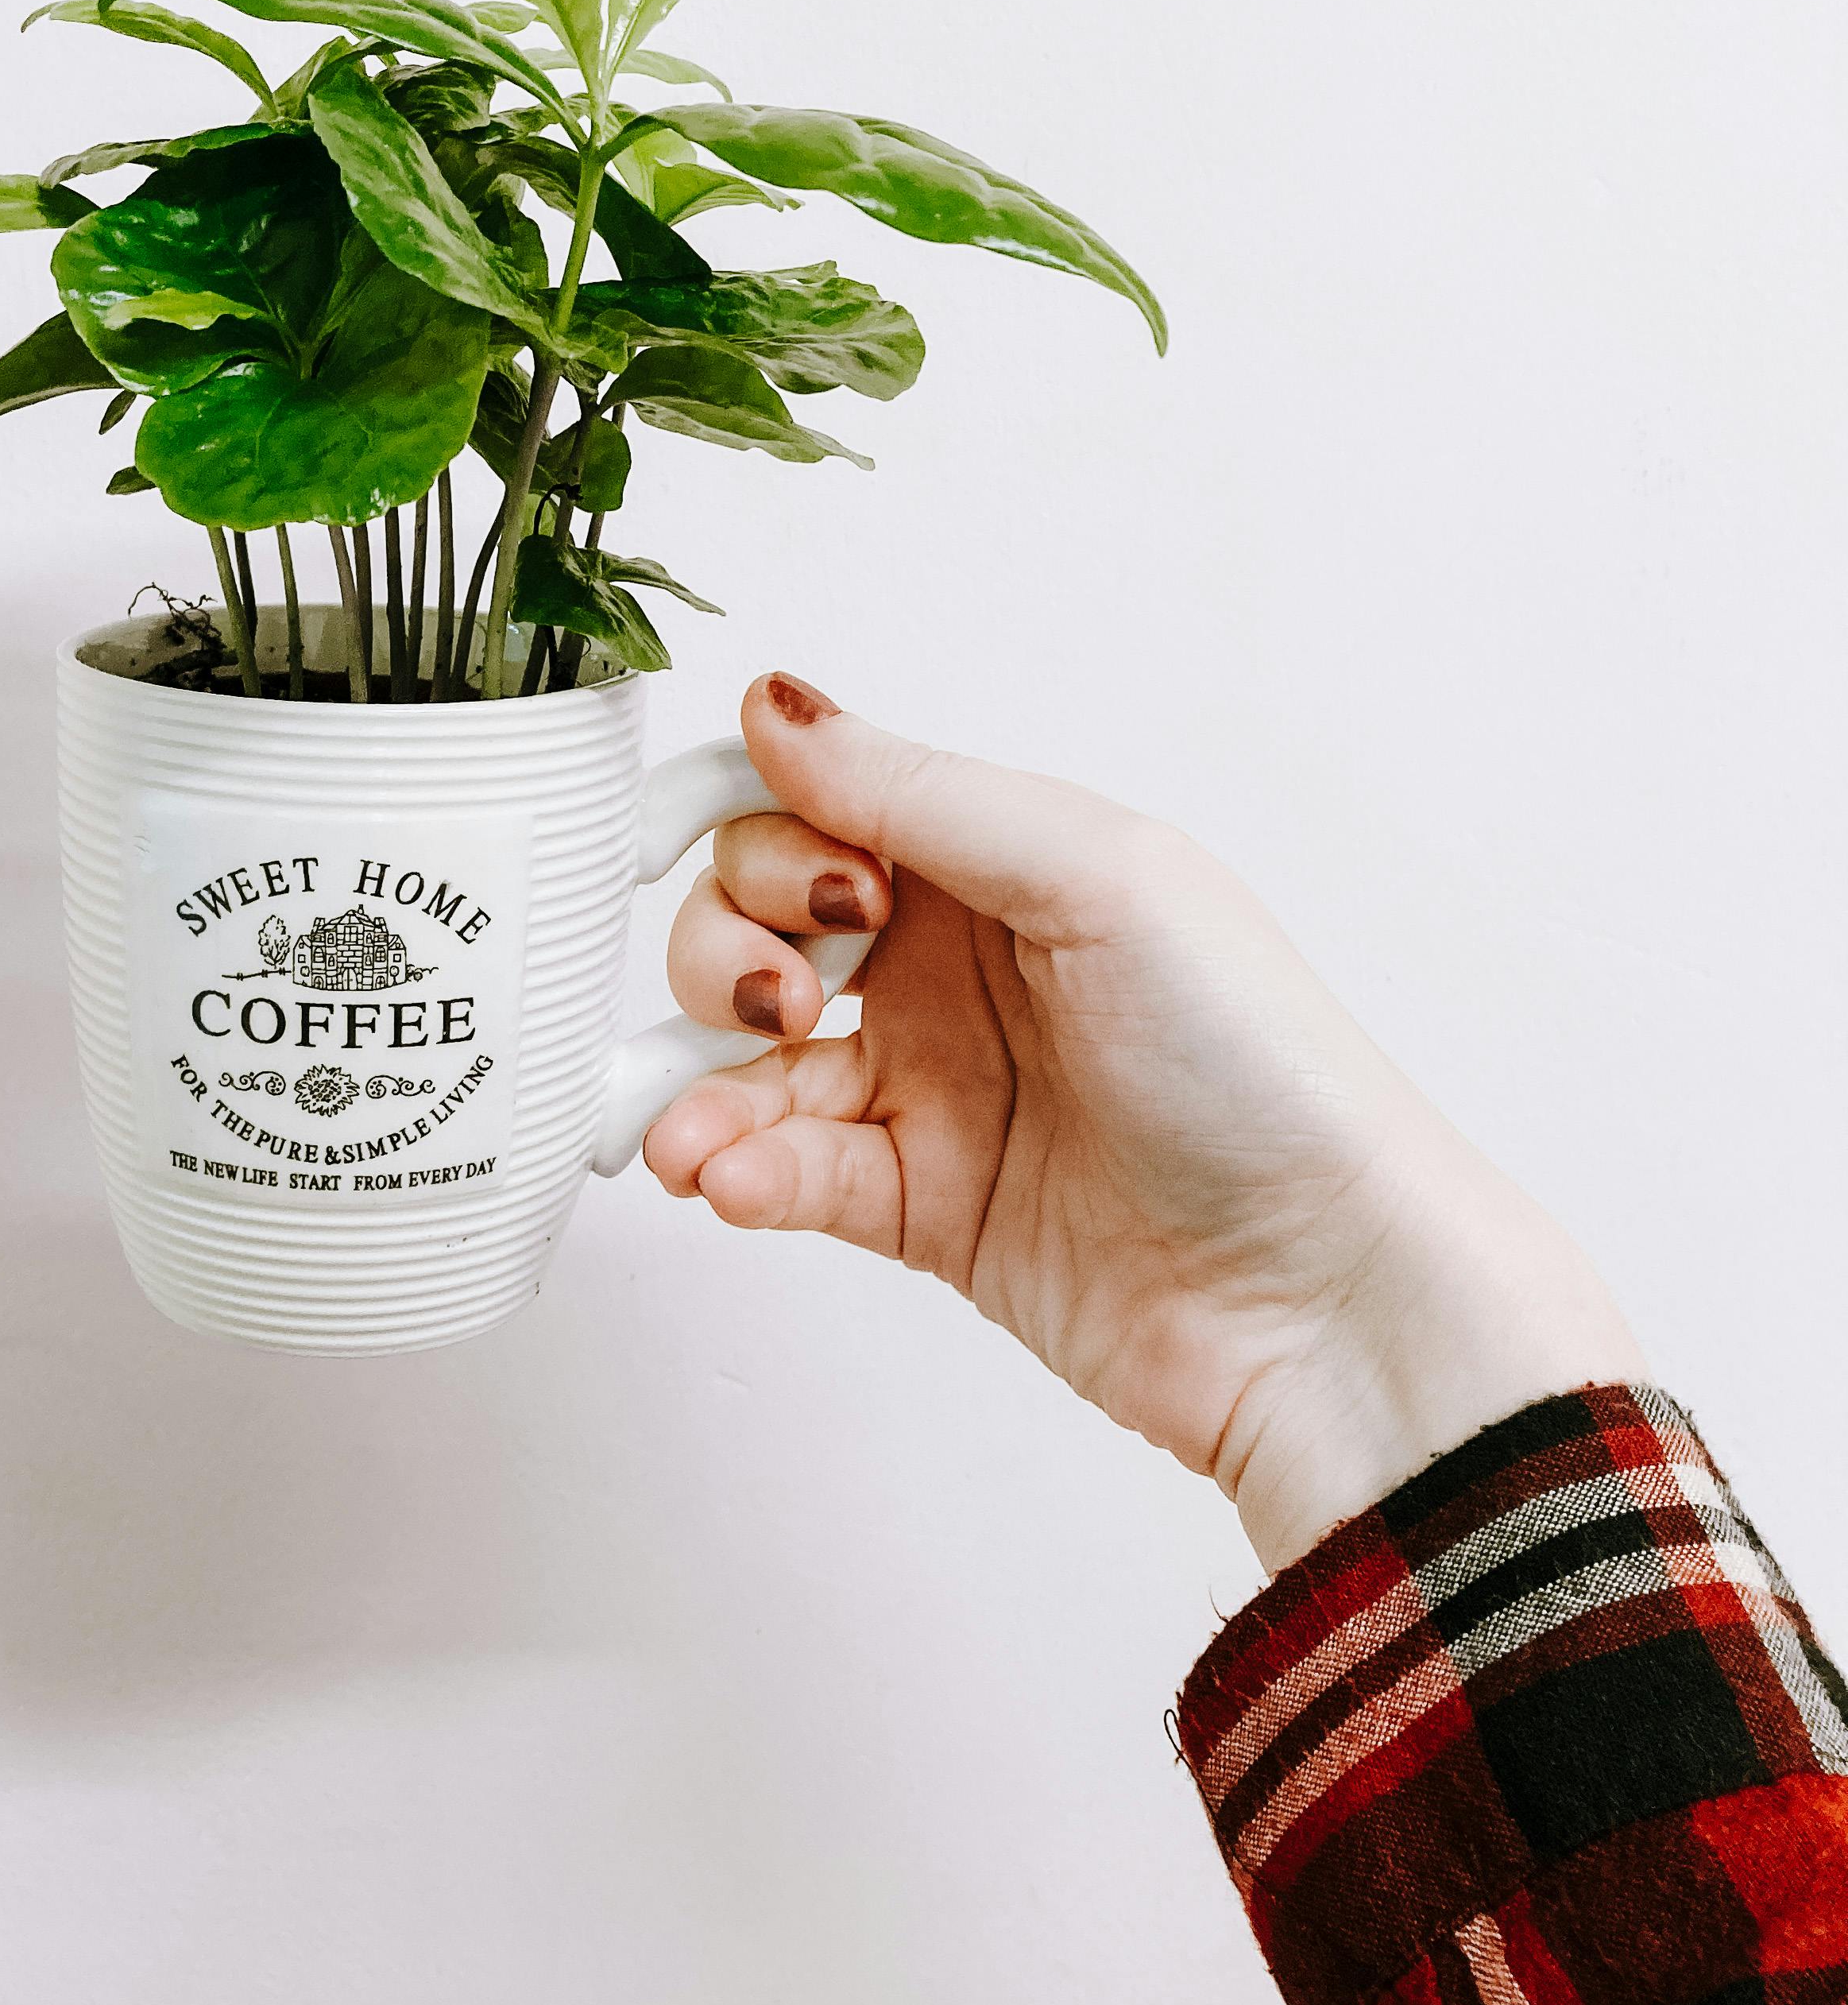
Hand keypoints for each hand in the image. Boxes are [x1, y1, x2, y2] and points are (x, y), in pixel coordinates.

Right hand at [645, 675, 1637, 1570]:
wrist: (1324, 1296)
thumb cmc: (1263, 1071)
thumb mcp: (1096, 877)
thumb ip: (917, 794)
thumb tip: (775, 707)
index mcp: (1004, 863)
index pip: (819, 804)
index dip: (751, 822)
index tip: (680, 847)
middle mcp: (961, 964)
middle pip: (759, 922)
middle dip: (724, 947)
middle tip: (780, 996)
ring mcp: (939, 1088)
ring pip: (753, 1058)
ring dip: (697, 1078)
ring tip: (689, 1128)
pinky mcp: (927, 1209)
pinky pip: (792, 1172)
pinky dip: (742, 1169)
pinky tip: (735, 1178)